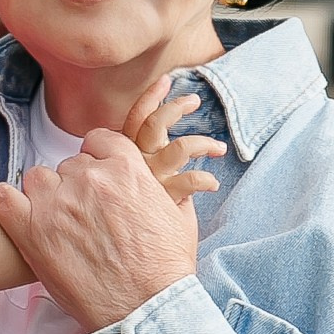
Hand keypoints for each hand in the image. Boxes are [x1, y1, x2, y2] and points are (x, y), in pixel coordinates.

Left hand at [0, 128, 201, 333]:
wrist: (144, 310)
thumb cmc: (165, 271)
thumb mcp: (181, 219)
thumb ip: (170, 189)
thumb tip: (163, 180)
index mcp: (126, 169)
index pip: (99, 140)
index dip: (97, 158)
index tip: (97, 177)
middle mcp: (90, 179)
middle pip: (70, 165)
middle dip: (76, 186)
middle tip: (84, 218)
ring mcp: (58, 203)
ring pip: (38, 178)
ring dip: (45, 196)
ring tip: (56, 223)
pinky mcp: (32, 231)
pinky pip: (4, 198)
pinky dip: (8, 203)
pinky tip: (19, 216)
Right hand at [125, 77, 225, 207]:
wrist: (115, 252)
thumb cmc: (121, 215)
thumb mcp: (121, 182)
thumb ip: (132, 162)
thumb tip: (147, 143)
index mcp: (123, 155)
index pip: (135, 118)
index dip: (151, 97)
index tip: (166, 80)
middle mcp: (134, 165)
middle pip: (154, 125)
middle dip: (175, 108)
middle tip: (194, 100)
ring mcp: (149, 182)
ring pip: (179, 149)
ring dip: (202, 143)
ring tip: (218, 147)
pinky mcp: (163, 201)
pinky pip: (188, 183)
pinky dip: (203, 180)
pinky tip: (212, 184)